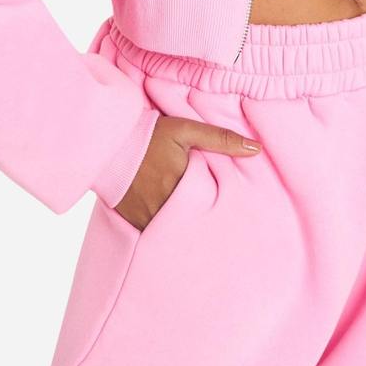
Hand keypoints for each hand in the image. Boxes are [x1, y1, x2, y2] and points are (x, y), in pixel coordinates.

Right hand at [113, 114, 262, 230]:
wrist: (108, 142)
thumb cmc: (150, 134)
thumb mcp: (185, 130)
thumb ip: (220, 139)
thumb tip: (257, 149)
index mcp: (184, 185)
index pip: (213, 207)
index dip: (223, 211)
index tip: (238, 216)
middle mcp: (167, 207)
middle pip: (195, 224)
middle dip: (206, 225)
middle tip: (224, 234)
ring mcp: (149, 218)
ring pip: (175, 232)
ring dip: (185, 231)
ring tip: (200, 236)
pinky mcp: (134, 223)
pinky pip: (156, 235)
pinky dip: (165, 234)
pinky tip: (174, 234)